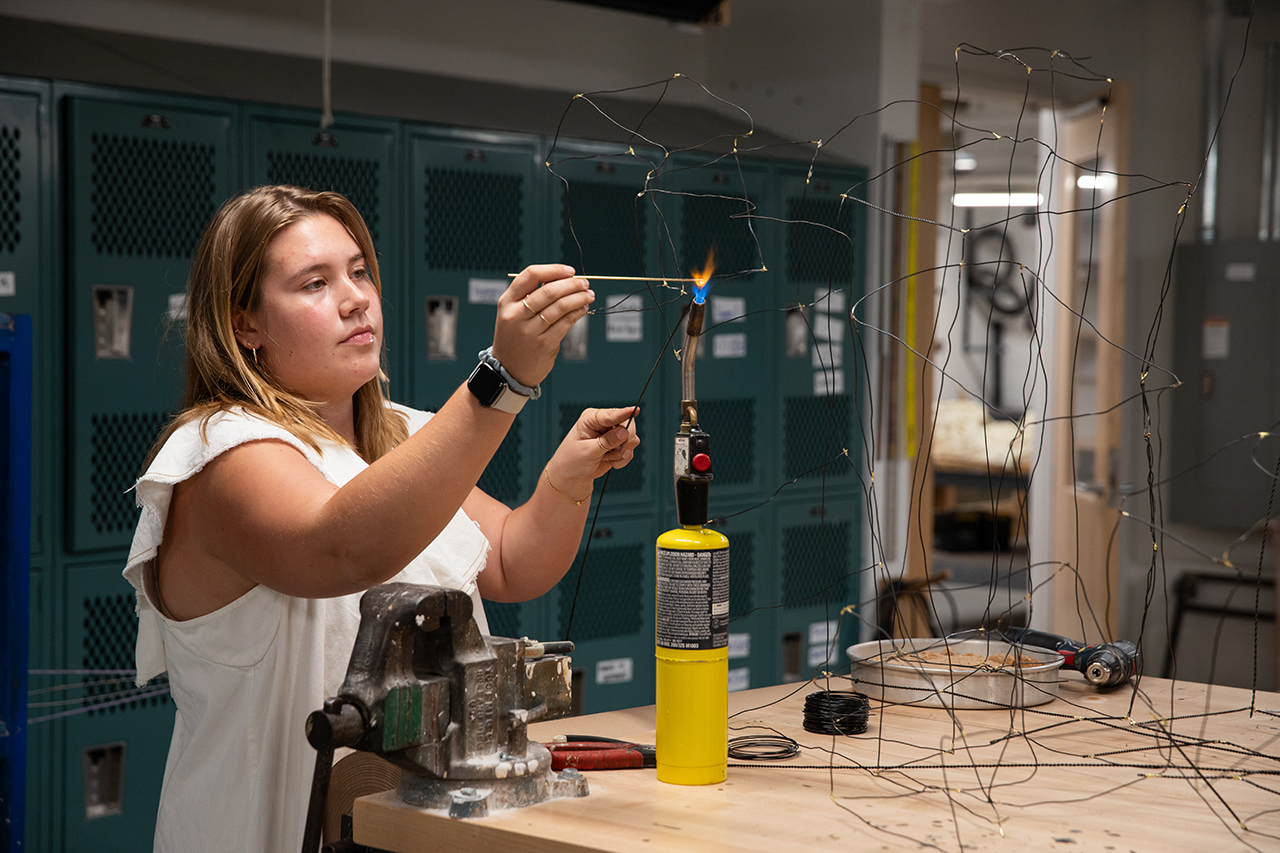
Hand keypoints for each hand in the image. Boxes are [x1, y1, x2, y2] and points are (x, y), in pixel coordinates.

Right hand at [492, 265, 593, 388]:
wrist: (508, 371)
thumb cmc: (515, 339)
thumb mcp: (513, 314)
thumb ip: (532, 297)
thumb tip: (565, 280)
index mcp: (507, 302)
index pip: (530, 276)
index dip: (553, 270)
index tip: (569, 271)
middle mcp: (516, 315)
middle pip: (549, 290)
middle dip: (572, 284)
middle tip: (584, 283)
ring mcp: (529, 331)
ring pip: (560, 306)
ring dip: (579, 297)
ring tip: (588, 295)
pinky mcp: (544, 344)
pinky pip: (566, 323)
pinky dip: (577, 313)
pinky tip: (583, 308)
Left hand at [544, 407, 640, 502]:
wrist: (572, 475)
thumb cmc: (572, 460)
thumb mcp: (587, 451)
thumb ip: (606, 442)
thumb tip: (624, 432)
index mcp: (591, 418)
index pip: (610, 415)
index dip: (624, 413)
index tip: (635, 410)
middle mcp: (604, 423)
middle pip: (627, 425)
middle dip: (626, 441)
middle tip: (621, 453)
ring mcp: (612, 433)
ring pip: (631, 439)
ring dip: (622, 453)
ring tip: (607, 458)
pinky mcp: (618, 444)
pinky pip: (630, 450)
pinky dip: (622, 460)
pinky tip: (610, 461)